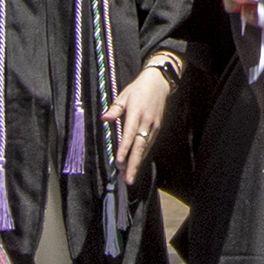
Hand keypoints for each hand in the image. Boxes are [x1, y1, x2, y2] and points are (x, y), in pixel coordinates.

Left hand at [105, 62, 175, 184]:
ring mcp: (154, 127)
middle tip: (128, 179)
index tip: (119, 162)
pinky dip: (142, 156)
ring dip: (137, 163)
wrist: (159, 84)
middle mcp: (147, 122)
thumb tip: (104, 119)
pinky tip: (136, 164)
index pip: (129, 135)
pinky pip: (148, 145)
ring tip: (129, 176)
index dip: (124, 149)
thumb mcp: (123, 96)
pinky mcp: (157, 129)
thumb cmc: (138, 90)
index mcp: (136, 114)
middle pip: (140, 147)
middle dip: (133, 164)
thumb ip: (115, 109)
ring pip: (145, 149)